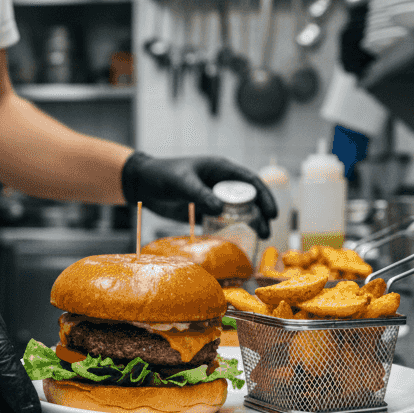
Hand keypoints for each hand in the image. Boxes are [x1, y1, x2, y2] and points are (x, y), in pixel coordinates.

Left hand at [120, 152, 278, 238]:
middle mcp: (220, 183)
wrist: (142, 185)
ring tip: (257, 238)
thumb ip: (199, 194)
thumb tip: (219, 209)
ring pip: (236, 211)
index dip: (264, 195)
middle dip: (260, 214)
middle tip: (265, 231)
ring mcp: (212, 198)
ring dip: (248, 224)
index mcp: (220, 169)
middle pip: (247, 198)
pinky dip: (229, 231)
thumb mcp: (181, 183)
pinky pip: (221, 221)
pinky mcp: (203, 211)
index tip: (272, 212)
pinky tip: (235, 243)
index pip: (249, 181)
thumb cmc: (161, 175)